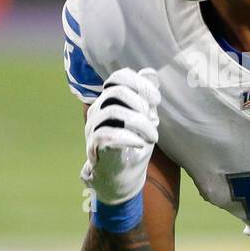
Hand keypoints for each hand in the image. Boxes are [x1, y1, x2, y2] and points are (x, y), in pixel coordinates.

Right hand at [80, 67, 160, 205]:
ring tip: (153, 137)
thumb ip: (145, 98)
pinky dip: (128, 137)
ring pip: (112, 112)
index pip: (117, 78)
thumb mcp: (145, 120)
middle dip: (140, 102)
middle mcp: (98, 110)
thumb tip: (150, 71)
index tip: (156, 100)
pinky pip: (106, 134)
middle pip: (115, 91)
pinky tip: (141, 143)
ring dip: (139, 123)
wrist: (122, 178)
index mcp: (110, 101)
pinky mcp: (94, 147)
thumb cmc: (133, 147)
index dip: (139, 83)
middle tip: (154, 119)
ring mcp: (93, 128)